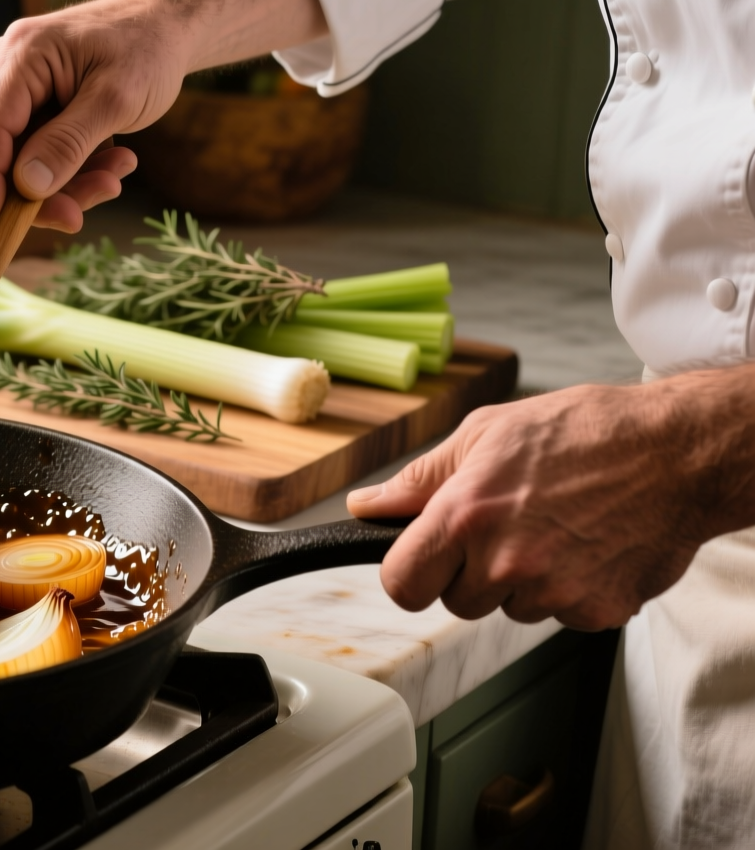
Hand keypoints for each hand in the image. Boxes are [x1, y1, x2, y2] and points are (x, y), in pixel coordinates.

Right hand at [0, 0, 173, 235]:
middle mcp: (11, 71)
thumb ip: (69, 143)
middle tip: (81, 216)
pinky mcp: (38, 105)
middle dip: (44, 191)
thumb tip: (26, 186)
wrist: (168, 26)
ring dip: (71, 180)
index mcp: (22, 57)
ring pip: (29, 161)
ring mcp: (22, 89)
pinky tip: (115, 159)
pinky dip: (78, 167)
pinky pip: (46, 152)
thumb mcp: (115, 100)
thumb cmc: (147, 49)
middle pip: (7, 154)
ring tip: (117, 174)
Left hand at [348, 371, 754, 629]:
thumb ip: (419, 479)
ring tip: (554, 527)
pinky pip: (559, 616)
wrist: (677, 451)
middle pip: (456, 602)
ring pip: (509, 609)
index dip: (408, 574)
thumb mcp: (486, 434)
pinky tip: (586, 546)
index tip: (421, 561)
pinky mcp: (596, 612)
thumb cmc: (585, 432)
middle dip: (471, 572)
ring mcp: (554, 593)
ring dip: (521, 581)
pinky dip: (568, 590)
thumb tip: (369, 507)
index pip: (401, 584)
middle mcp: (506, 562)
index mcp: (466, 516)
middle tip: (507, 526)